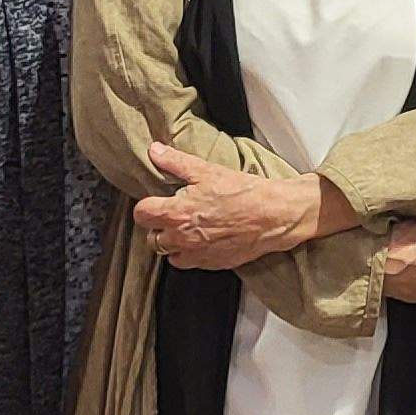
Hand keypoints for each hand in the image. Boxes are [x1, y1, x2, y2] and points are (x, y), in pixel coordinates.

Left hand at [134, 142, 321, 269]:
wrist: (274, 215)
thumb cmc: (244, 193)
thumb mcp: (207, 170)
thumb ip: (175, 162)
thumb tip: (155, 151)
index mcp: (177, 213)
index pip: (142, 215)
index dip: (147, 206)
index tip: (156, 202)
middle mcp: (182, 238)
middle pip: (152, 239)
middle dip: (159, 227)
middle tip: (174, 215)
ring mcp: (196, 254)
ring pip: (169, 254)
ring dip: (173, 243)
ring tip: (187, 229)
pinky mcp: (212, 264)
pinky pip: (190, 263)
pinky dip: (191, 253)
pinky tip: (203, 240)